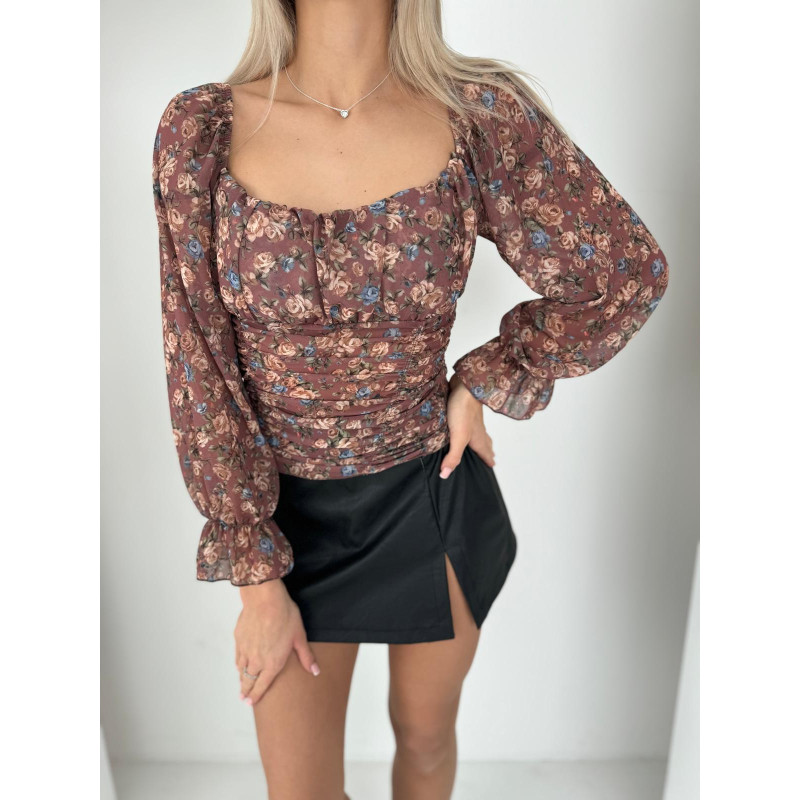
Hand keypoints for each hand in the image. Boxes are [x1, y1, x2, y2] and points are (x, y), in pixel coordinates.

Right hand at [235, 578, 319, 705]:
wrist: (265, 600)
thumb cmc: (285, 616)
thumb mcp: (299, 637)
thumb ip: (306, 656)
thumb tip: (316, 671)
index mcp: (272, 663)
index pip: (262, 686)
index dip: (256, 696)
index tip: (251, 703)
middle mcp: (256, 661)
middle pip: (248, 681)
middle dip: (246, 691)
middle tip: (244, 699)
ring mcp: (245, 650)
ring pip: (241, 670)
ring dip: (242, 679)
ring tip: (242, 684)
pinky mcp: (239, 639)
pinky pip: (237, 656)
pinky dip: (238, 663)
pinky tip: (239, 664)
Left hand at [440, 373, 495, 477]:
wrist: (465, 385)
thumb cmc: (463, 411)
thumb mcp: (458, 437)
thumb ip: (453, 456)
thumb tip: (446, 475)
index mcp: (477, 438)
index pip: (485, 452)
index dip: (488, 460)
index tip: (492, 466)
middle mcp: (477, 429)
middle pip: (485, 442)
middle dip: (487, 451)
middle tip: (491, 457)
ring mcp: (472, 418)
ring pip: (479, 431)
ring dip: (482, 439)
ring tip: (482, 443)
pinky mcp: (464, 409)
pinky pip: (469, 421)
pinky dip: (471, 427)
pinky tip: (465, 423)